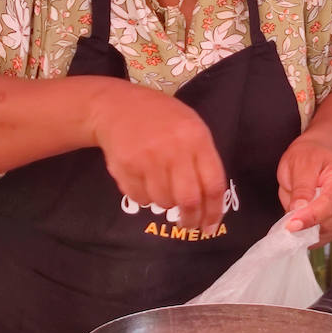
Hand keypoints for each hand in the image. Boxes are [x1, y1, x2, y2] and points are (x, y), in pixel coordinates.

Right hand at [87, 81, 227, 233]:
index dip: (214, 211)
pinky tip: (143, 180)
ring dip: (165, 203)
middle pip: (188, 199)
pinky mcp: (126, 167)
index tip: (210, 226)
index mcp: (196, 138)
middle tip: (188, 224)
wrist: (117, 106)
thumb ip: (202, 158)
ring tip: (161, 187)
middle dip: (190, 219)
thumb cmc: (160, 118)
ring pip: (163, 202)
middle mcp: (174, 149)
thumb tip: (209, 202)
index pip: (213, 184)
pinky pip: (141, 198)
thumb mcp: (190, 127)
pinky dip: (144, 197)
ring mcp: (148, 159)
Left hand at [276, 137, 331, 244]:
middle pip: (330, 224)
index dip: (311, 217)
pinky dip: (312, 234)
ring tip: (298, 210)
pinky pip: (326, 237)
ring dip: (307, 229)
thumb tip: (298, 210)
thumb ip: (300, 187)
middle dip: (305, 224)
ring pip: (327, 234)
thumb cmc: (311, 157)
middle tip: (286, 217)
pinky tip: (305, 220)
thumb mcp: (300, 163)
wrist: (322, 159)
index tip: (292, 225)